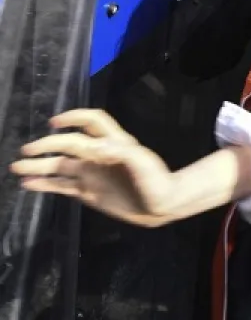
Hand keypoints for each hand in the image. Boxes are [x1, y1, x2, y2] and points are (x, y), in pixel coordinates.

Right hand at [10, 109, 175, 226]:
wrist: (160, 205)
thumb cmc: (156, 180)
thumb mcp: (143, 164)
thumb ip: (122, 153)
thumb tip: (96, 147)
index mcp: (114, 143)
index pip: (92, 122)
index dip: (75, 117)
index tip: (55, 122)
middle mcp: (98, 155)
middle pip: (69, 144)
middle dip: (48, 145)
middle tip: (28, 150)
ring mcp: (91, 173)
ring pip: (59, 166)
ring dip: (39, 166)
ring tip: (17, 167)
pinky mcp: (86, 191)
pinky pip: (61, 186)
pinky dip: (44, 185)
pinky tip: (27, 184)